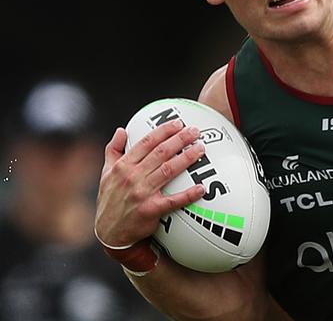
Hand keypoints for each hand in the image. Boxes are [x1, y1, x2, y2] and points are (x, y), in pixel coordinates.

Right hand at [95, 119, 205, 246]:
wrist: (109, 232)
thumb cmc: (110, 200)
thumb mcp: (105, 173)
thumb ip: (113, 150)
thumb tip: (121, 130)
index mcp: (123, 166)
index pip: (146, 143)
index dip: (163, 131)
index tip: (177, 123)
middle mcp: (132, 177)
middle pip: (160, 153)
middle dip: (179, 140)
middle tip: (195, 131)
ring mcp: (142, 193)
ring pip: (168, 170)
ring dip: (186, 158)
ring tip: (200, 149)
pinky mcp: (151, 210)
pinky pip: (173, 201)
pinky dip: (188, 194)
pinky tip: (202, 188)